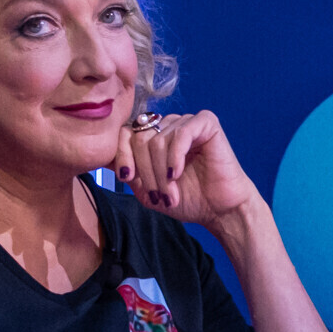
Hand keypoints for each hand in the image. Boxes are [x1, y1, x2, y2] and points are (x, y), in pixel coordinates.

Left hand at [114, 110, 259, 228]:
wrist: (220, 209)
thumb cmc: (188, 199)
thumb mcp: (149, 190)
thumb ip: (131, 173)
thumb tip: (112, 161)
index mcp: (153, 136)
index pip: (126, 133)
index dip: (122, 155)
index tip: (127, 179)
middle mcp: (168, 125)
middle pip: (140, 138)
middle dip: (146, 171)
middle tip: (158, 197)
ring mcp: (186, 122)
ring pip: (158, 141)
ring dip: (161, 173)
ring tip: (171, 195)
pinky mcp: (206, 123)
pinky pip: (180, 134)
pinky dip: (175, 158)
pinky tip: (177, 174)